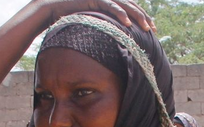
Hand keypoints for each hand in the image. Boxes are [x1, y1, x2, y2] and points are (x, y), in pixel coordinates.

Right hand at [32, 0, 154, 31]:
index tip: (152, 30)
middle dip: (144, 17)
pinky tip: (127, 24)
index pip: (129, 8)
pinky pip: (109, 5)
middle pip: (131, 5)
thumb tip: (112, 45)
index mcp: (108, 2)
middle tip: (154, 30)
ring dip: (136, 16)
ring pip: (124, 4)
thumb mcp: (90, 27)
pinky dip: (119, 14)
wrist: (49, 10)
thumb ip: (102, 30)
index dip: (141, 17)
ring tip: (146, 27)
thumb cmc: (68, 21)